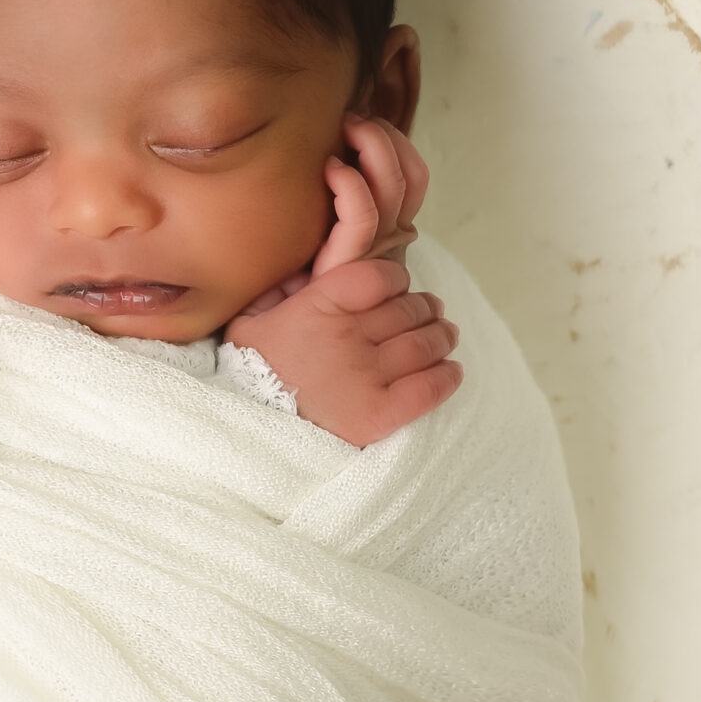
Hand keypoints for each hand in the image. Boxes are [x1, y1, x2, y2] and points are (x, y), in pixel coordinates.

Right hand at [233, 255, 461, 446]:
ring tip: (445, 336)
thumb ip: (281, 288)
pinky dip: (447, 376)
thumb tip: (308, 271)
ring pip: (425, 344)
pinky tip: (451, 371)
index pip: (380, 276)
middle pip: (408, 309)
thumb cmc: (252, 372)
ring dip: (442, 337)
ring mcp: (365, 375)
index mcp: (318, 305)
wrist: (249, 430)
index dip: (397, 279)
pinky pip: (429, 386)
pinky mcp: (379, 413)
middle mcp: (345, 335)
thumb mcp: (251, 319)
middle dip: (426, 308)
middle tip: (430, 312)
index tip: (399, 287)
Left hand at [234, 112, 431, 319]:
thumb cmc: (298, 275)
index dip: (396, 142)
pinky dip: (350, 183)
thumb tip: (326, 149)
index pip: (414, 175)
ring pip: (393, 184)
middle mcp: (390, 236)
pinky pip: (362, 214)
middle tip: (352, 119)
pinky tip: (330, 168)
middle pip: (409, 174)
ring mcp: (373, 249)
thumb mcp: (324, 230)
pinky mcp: (350, 262)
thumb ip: (335, 198)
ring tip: (345, 128)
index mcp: (390, 227)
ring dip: (372, 144)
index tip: (364, 122)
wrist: (285, 323)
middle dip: (384, 135)